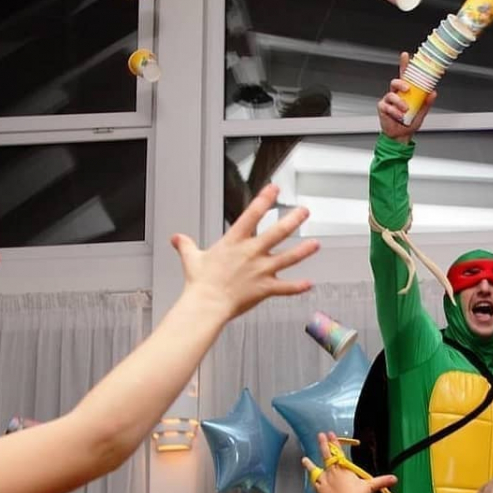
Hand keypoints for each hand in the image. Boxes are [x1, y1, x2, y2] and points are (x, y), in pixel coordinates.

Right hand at [172, 183, 317, 320]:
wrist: (206, 304)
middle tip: (304, 211)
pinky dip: (298, 287)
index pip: (252, 214)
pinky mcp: (265, 288)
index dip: (264, 199)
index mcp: (234, 242)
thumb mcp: (192, 259)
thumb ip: (187, 246)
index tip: (274, 189)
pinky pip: (286, 288)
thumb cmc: (200, 283)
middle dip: (293, 219)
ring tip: (315, 244)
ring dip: (303, 250)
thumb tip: (178, 239)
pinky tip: (308, 284)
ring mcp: (260, 270)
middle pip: (277, 232)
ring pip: (288, 258)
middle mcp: (251, 253)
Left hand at [310, 432, 398, 492]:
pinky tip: (309, 476)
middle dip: (323, 444)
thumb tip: (394, 479)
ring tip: (304, 458)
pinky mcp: (320, 489)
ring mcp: (325, 480)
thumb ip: (382, 481)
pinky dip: (312, 478)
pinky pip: (314, 481)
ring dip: (310, 463)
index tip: (331, 434)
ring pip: (316, 468)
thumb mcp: (370, 486)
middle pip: (327, 454)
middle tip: (319, 435)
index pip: (338, 451)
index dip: (334, 441)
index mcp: (344, 468)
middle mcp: (333, 471)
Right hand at [376, 52, 436, 142]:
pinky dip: (394, 112)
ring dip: (399, 102)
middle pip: (395, 82)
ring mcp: (388, 100)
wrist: (401, 136)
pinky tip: (399, 116)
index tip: (405, 56)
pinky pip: (387, 106)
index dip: (404, 65)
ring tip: (405, 110)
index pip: (405, 76)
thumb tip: (433, 93)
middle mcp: (396, 94)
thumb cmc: (409, 123)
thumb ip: (427, 102)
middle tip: (407, 89)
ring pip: (391, 95)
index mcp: (405, 92)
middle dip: (401, 83)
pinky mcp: (383, 108)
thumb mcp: (421, 112)